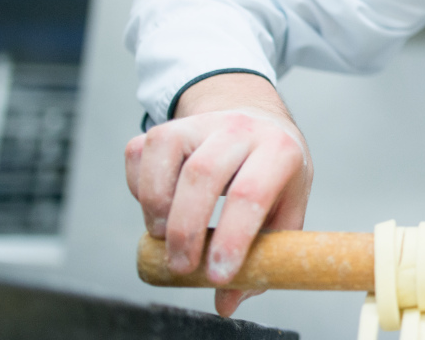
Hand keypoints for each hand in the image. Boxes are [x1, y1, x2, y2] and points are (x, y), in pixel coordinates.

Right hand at [123, 74, 312, 316]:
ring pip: (165, 156)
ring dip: (156, 207)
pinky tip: (157, 209)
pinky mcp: (169, 125)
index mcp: (280, 151)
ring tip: (163, 237)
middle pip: (202, 175)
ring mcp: (202, 123)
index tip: (218, 276)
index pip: (251, 195)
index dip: (231, 239)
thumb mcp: (285, 209)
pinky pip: (139, 153)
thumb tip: (228, 302)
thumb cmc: (273, 175)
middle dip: (186, 230)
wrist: (259, 122)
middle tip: (182, 267)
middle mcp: (241, 130)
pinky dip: (139, 189)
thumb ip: (264, 255)